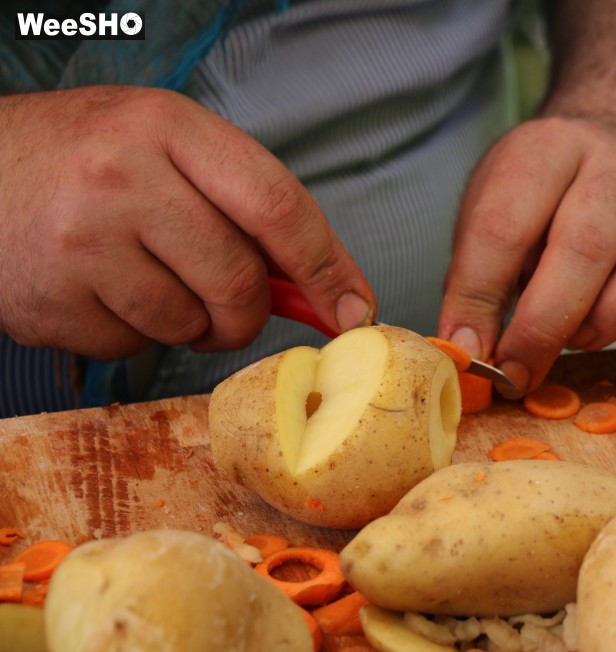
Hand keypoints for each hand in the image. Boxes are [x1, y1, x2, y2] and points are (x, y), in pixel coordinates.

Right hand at [0, 86, 373, 358]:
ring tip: (150, 281)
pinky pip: (133, 347)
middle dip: (250, 311)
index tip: (354, 308)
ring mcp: (80, 243)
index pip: (276, 205)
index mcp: (166, 128)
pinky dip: (136, 334)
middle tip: (233, 305)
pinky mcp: (49, 301)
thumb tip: (329, 292)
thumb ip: (246, 207)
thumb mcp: (167, 148)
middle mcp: (121, 179)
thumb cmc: (87, 159)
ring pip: (188, 324)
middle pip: (239, 280)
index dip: (327, 266)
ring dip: (190, 323)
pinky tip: (104, 292)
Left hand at [438, 117, 615, 395]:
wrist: (612, 162)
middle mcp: (615, 165)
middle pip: (588, 243)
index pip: (504, 226)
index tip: (466, 353)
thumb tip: (467, 352)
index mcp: (544, 151)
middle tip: (519, 370)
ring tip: (584, 338)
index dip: (478, 297)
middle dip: (546, 323)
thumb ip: (476, 282)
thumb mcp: (490, 219)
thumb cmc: (539, 207)